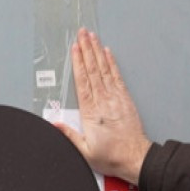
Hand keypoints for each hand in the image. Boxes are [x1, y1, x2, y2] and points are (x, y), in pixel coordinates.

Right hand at [54, 28, 151, 182]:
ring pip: (104, 69)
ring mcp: (116, 98)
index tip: (75, 48)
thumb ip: (69, 135)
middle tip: (82, 33)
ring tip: (92, 37)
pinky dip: (112, 63)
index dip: (78, 63)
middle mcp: (103, 100)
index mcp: (91, 111)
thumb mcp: (85, 150)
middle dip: (87, 49)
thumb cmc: (111, 156)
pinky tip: (108, 53)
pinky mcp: (125, 99)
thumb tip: (54, 123)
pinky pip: (117, 77)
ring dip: (98, 52)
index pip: (82, 81)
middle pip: (93, 70)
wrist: (134, 157)